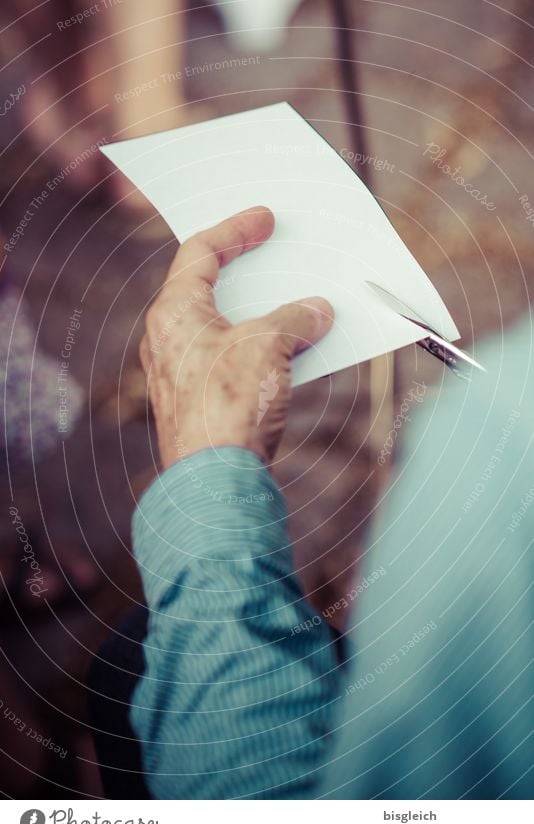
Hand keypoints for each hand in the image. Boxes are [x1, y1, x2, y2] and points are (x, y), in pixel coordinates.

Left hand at [139, 206, 333, 468]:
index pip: (199, 252)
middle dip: (248, 272)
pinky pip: (232, 359)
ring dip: (261, 314)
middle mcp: (170, 339)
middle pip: (209, 289)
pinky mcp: (201, 402)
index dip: (235, 229)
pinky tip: (292, 350)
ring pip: (224, 327)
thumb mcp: (267, 347)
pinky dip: (261, 348)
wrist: (216, 483)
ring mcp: (183, 373)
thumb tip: (317, 310)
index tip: (264, 217)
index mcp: (173, 312)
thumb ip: (293, 319)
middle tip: (276, 254)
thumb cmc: (229, 407)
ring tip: (296, 303)